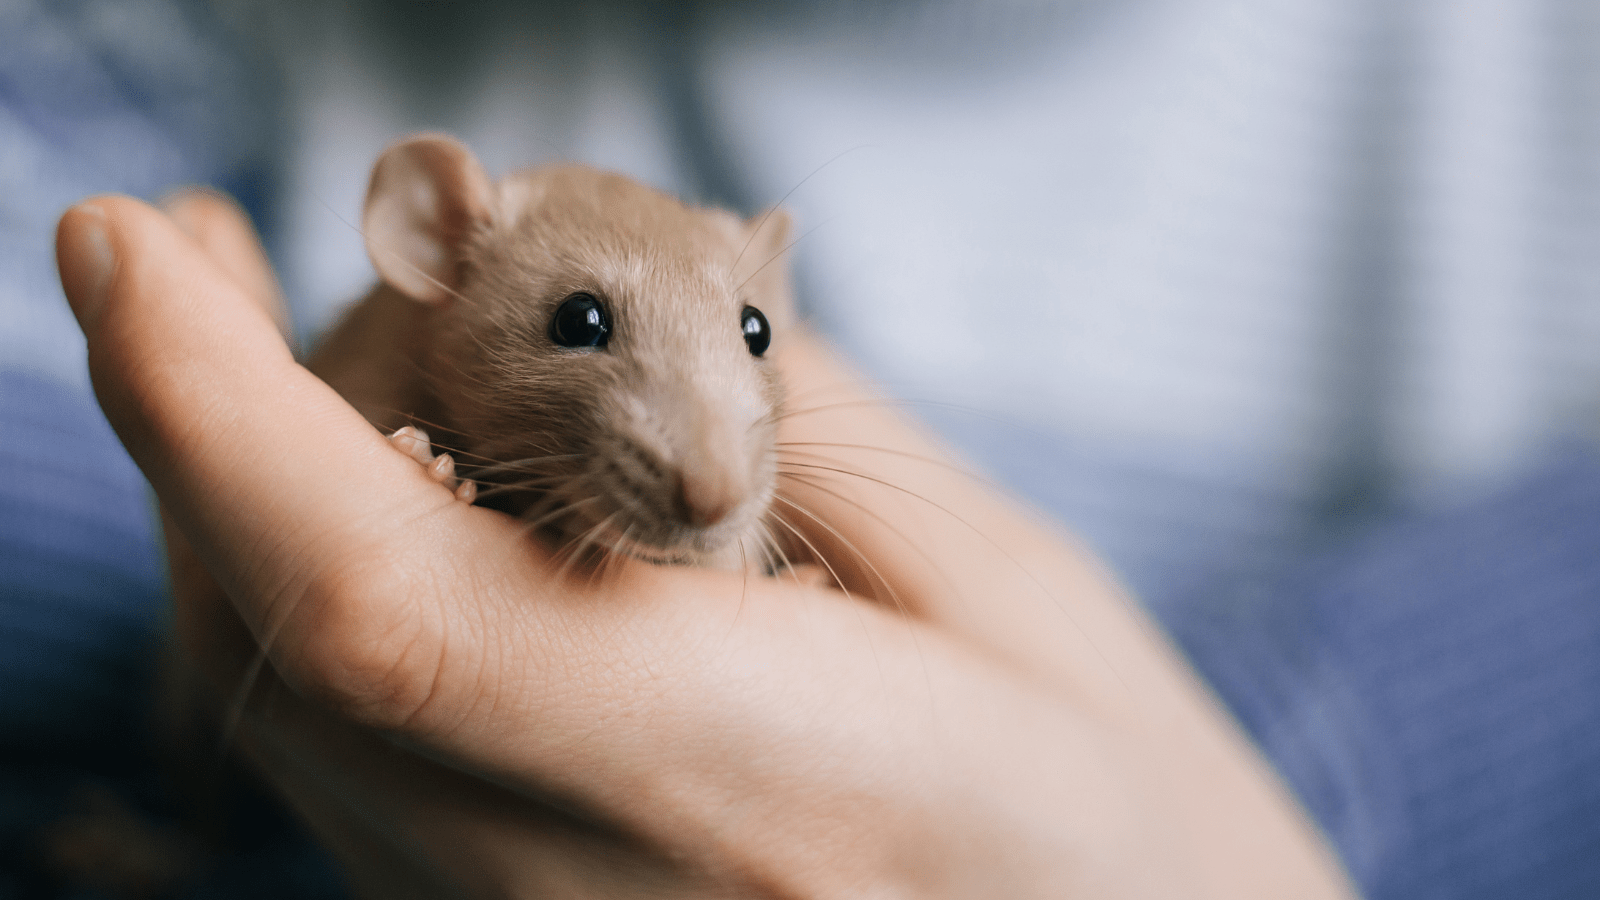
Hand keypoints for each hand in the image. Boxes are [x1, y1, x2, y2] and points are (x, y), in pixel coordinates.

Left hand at [56, 193, 1354, 897]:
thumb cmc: (1115, 819)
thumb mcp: (1004, 586)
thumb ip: (797, 434)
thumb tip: (617, 291)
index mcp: (760, 787)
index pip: (404, 613)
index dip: (227, 426)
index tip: (128, 254)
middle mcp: (600, 894)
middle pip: (299, 649)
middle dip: (198, 424)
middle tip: (177, 254)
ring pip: (291, 711)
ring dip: (231, 503)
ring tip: (242, 341)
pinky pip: (347, 768)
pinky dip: (298, 600)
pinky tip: (348, 493)